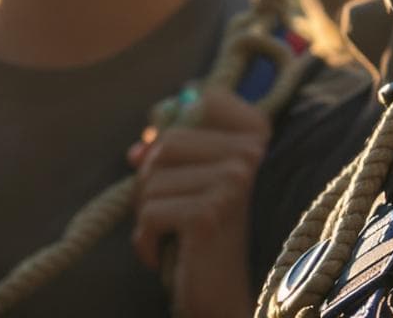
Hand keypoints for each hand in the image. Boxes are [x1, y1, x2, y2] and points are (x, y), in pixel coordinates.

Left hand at [128, 86, 271, 317]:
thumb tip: (136, 149)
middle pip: (166, 142)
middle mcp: (250, 154)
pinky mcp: (209, 214)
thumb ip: (167, 152)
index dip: (178, 128)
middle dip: (153, 182)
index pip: (207, 99)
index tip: (181, 164)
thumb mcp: (191, 182)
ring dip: (147, 213)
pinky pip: (148, 212)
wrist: (220, 294)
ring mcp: (233, 182)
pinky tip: (163, 252)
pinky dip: (145, 239)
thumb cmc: (203, 234)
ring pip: (151, 179)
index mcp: (255, 137)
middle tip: (172, 212)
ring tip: (172, 233)